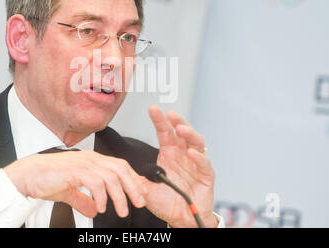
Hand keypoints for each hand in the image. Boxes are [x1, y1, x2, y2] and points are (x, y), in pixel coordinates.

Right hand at [3, 150, 147, 218]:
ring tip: (122, 211)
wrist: (28, 176)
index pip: (120, 166)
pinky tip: (101, 208)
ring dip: (120, 196)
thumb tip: (93, 210)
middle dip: (133, 186)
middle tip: (140, 202)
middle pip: (121, 169)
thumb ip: (83, 199)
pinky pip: (96, 183)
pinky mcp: (76, 170)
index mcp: (92, 160)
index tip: (140, 193)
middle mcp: (91, 159)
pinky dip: (102, 197)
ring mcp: (84, 163)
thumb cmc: (47, 180)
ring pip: (111, 177)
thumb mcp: (69, 192)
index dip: (132, 179)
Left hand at [143, 105, 216, 227]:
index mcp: (169, 154)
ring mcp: (195, 163)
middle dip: (177, 121)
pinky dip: (199, 157)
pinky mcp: (206, 176)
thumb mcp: (146, 188)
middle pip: (182, 133)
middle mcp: (183, 155)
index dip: (159, 120)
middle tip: (170, 114)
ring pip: (196, 143)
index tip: (152, 108)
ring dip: (189, 134)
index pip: (164, 133)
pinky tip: (191, 153)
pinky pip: (204, 164)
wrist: (180, 219)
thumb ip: (136, 176)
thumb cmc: (166, 201)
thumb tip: (121, 167)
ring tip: (180, 129)